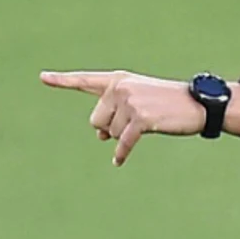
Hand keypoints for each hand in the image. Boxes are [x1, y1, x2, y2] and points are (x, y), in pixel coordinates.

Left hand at [39, 70, 202, 165]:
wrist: (197, 104)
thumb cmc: (165, 104)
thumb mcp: (137, 104)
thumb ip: (113, 114)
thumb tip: (99, 136)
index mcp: (117, 79)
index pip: (85, 81)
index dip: (62, 80)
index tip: (42, 77)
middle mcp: (120, 87)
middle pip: (96, 121)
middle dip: (110, 128)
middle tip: (135, 121)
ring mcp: (130, 102)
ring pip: (109, 134)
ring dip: (124, 136)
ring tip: (147, 124)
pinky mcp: (140, 119)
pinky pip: (122, 143)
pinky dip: (121, 154)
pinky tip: (119, 161)